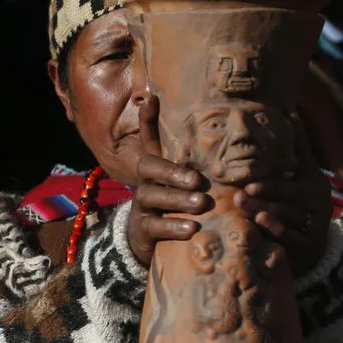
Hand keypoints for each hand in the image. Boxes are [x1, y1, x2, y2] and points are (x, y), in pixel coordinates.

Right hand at [128, 97, 209, 266]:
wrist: (148, 241)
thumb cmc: (174, 205)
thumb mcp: (183, 183)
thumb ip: (193, 161)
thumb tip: (199, 123)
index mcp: (156, 168)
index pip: (149, 140)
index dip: (147, 120)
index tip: (151, 100)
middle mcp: (146, 182)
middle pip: (150, 168)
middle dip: (173, 172)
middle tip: (198, 180)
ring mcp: (142, 206)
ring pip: (152, 196)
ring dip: (177, 199)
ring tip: (201, 204)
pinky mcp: (142, 231)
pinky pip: (154, 227)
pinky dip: (173, 227)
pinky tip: (192, 229)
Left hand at [233, 114, 331, 275]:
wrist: (314, 242)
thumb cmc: (302, 200)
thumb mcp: (305, 172)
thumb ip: (297, 147)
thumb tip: (290, 111)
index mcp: (312, 179)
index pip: (296, 167)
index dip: (279, 164)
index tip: (255, 167)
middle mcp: (315, 199)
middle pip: (288, 192)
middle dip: (265, 190)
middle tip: (243, 189)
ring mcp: (313, 221)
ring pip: (288, 214)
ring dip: (265, 208)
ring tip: (245, 203)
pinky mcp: (308, 243)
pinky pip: (292, 236)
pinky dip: (276, 228)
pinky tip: (260, 221)